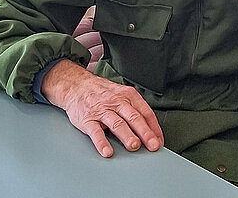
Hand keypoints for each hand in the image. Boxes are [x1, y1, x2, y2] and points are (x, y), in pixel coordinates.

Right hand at [41, 59, 163, 157]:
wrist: (78, 85)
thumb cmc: (104, 93)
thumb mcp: (123, 95)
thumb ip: (135, 110)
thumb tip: (151, 130)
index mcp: (129, 96)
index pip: (146, 113)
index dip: (154, 128)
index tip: (159, 141)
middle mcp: (117, 102)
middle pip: (134, 118)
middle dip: (145, 133)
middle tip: (152, 145)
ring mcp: (102, 111)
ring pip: (117, 124)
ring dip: (127, 136)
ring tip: (134, 147)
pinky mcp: (87, 119)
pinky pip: (95, 132)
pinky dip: (102, 143)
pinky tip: (107, 152)